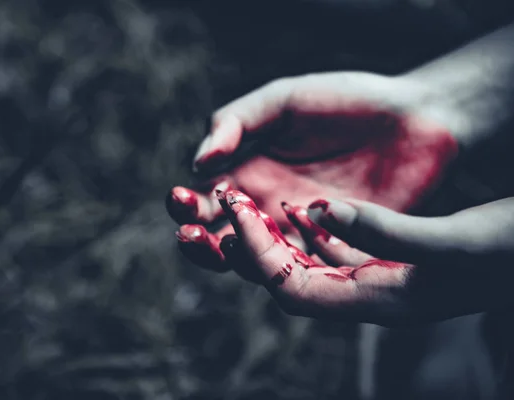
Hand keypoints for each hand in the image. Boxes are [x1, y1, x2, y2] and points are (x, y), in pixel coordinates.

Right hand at [168, 72, 457, 270]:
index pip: (201, 200)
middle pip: (218, 238)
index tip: (182, 198)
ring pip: (254, 260)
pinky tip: (280, 245)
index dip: (184, 205)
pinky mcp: (332, 249)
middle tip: (191, 234)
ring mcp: (298, 232)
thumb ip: (237, 122)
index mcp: (245, 173)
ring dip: (233, 258)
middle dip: (197, 241)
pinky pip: (300, 267)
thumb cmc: (345, 101)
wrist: (414, 119)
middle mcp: (265, 208)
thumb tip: (199, 162)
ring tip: (228, 243)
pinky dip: (283, 263)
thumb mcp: (283, 100)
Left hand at [215, 189, 513, 326]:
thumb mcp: (457, 241)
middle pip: (289, 279)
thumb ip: (388, 231)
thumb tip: (319, 211)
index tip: (238, 209)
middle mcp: (371, 297)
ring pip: (308, 264)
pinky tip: (302, 206)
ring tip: (250, 200)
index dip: (258, 252)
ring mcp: (378, 281)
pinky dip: (313, 229)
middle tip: (228, 201)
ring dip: (277, 234)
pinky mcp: (389, 263)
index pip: (293, 288)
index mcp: (380, 301)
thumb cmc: (512, 251)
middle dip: (254, 243)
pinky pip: (335, 251)